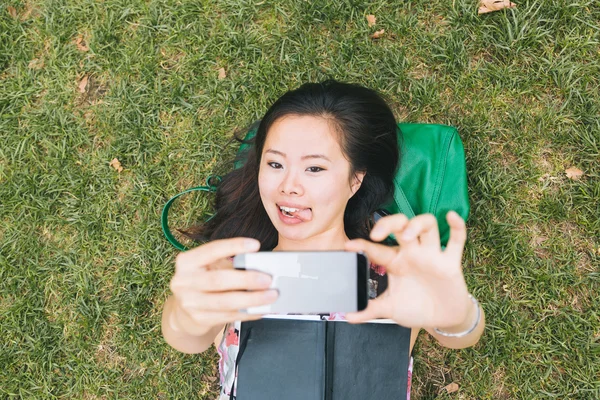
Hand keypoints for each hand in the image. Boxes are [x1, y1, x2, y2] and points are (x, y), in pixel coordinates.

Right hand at [168, 238, 277, 335]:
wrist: (183, 312)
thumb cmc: (203, 281)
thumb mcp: (209, 266)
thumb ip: (228, 263)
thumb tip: (260, 264)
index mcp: (187, 262)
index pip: (211, 250)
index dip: (233, 246)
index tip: (255, 245)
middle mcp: (184, 282)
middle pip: (218, 280)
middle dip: (246, 279)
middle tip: (268, 279)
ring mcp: (190, 303)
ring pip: (225, 302)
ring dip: (252, 299)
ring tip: (270, 296)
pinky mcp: (200, 319)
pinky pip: (229, 316)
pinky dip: (248, 313)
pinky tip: (261, 309)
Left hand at [344, 211, 469, 328]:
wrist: (443, 319)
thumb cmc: (416, 308)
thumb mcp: (390, 309)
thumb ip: (370, 310)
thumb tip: (348, 316)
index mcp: (395, 262)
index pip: (377, 249)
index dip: (362, 245)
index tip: (349, 246)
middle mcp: (412, 253)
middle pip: (401, 225)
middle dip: (389, 223)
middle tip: (377, 234)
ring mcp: (432, 255)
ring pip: (427, 225)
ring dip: (417, 224)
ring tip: (407, 235)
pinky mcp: (451, 262)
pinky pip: (457, 239)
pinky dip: (457, 226)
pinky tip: (451, 216)